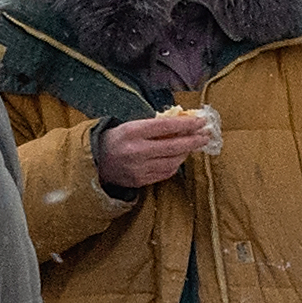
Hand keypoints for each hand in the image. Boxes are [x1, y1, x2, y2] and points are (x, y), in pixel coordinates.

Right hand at [97, 109, 221, 190]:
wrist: (95, 161)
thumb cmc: (116, 139)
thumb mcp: (131, 126)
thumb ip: (155, 126)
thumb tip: (183, 123)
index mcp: (132, 131)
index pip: (166, 126)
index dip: (187, 124)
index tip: (201, 121)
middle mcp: (136, 150)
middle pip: (173, 146)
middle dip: (193, 140)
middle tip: (206, 135)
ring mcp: (138, 168)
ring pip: (172, 162)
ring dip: (186, 153)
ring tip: (193, 145)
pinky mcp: (140, 180)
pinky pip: (165, 173)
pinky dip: (175, 165)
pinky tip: (179, 157)